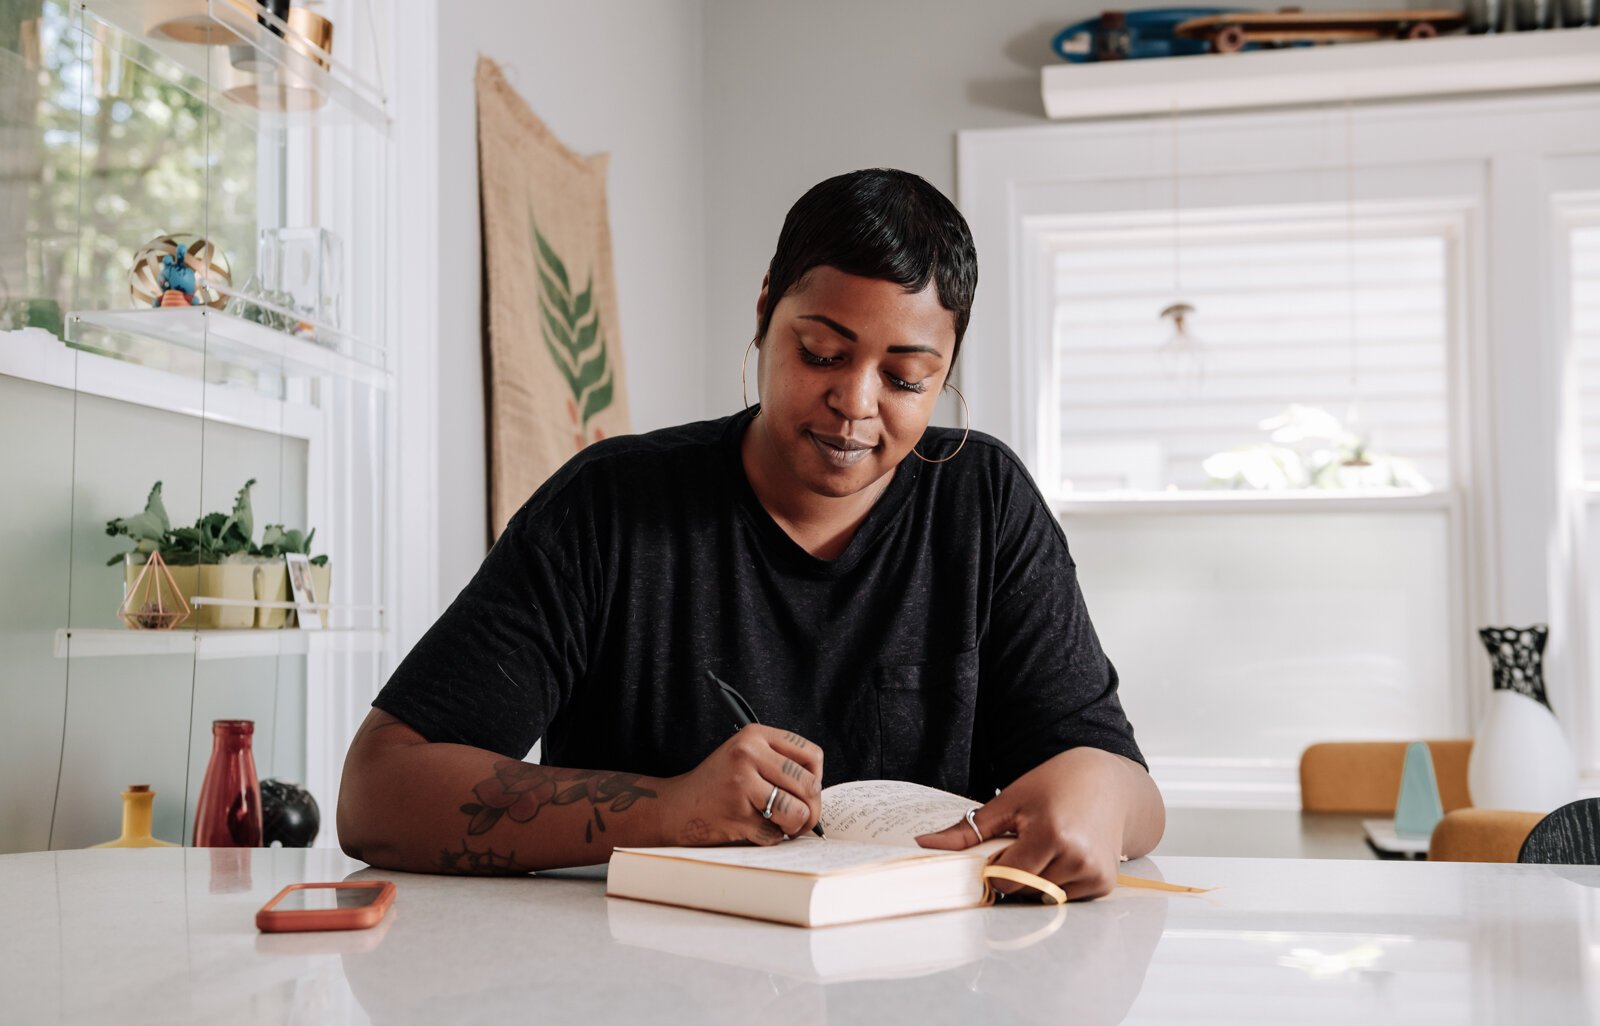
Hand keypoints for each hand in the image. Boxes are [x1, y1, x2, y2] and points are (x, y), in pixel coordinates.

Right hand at [657, 725, 823, 845]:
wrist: (676, 807)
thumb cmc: (719, 784)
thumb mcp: (746, 757)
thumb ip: (780, 763)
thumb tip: (819, 793)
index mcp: (755, 735)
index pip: (812, 755)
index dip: (817, 778)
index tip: (806, 792)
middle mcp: (748, 754)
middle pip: (809, 785)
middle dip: (812, 809)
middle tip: (801, 819)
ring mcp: (741, 784)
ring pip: (797, 812)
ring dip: (794, 827)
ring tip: (781, 825)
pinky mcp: (736, 814)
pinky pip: (775, 834)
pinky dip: (770, 838)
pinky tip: (754, 829)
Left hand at [914, 748, 1143, 900]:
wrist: (1110, 783)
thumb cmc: (1056, 785)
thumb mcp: (1009, 800)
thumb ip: (967, 831)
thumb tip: (925, 845)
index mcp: (1051, 834)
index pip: (1004, 878)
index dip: (994, 866)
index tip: (1000, 846)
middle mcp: (1077, 858)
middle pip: (1022, 891)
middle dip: (1015, 873)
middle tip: (1024, 843)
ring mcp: (1094, 874)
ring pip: (1042, 897)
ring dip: (1035, 880)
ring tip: (1046, 846)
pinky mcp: (1104, 884)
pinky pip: (1064, 898)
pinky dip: (1056, 883)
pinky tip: (1064, 855)